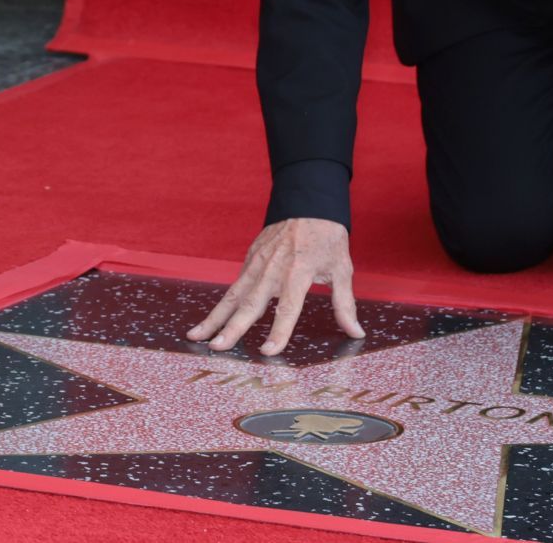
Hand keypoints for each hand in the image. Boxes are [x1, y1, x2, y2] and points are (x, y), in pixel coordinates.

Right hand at [186, 218, 362, 355]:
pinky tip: (210, 320)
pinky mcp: (250, 258)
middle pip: (250, 304)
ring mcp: (257, 262)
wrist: (308, 201)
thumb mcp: (342, 268)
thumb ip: (345, 304)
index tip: (267, 352)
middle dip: (232, 328)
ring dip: (214, 317)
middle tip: (216, 348)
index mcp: (298, 272)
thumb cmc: (328, 236)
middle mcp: (273, 269)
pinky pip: (234, 285)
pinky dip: (220, 304)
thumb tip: (356, 333)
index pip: (287, 308)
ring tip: (196, 336)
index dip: (278, 331)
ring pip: (233, 295)